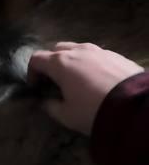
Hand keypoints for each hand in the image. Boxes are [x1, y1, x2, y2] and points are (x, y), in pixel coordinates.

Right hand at [28, 42, 143, 134]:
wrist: (133, 107)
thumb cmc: (92, 110)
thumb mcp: (66, 115)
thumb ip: (50, 106)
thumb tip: (44, 102)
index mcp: (60, 63)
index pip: (36, 59)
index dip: (31, 72)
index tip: (36, 87)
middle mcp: (77, 51)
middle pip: (56, 49)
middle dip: (50, 64)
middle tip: (53, 82)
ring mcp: (97, 50)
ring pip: (76, 49)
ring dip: (70, 61)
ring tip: (75, 80)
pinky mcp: (114, 54)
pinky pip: (94, 54)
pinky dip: (87, 63)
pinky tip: (95, 79)